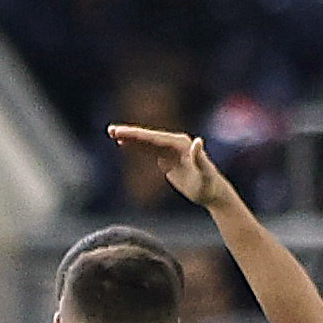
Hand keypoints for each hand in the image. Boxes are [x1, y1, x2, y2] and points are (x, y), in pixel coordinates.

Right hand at [108, 123, 232, 211]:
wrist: (212, 193)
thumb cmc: (208, 185)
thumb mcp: (204, 173)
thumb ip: (199, 157)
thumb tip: (197, 141)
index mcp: (180, 144)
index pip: (154, 138)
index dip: (136, 135)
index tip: (121, 133)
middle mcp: (175, 143)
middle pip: (148, 137)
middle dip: (129, 133)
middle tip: (111, 130)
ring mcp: (170, 150)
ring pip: (146, 142)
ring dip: (130, 138)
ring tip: (112, 133)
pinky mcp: (167, 158)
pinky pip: (148, 150)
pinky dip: (136, 146)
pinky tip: (124, 144)